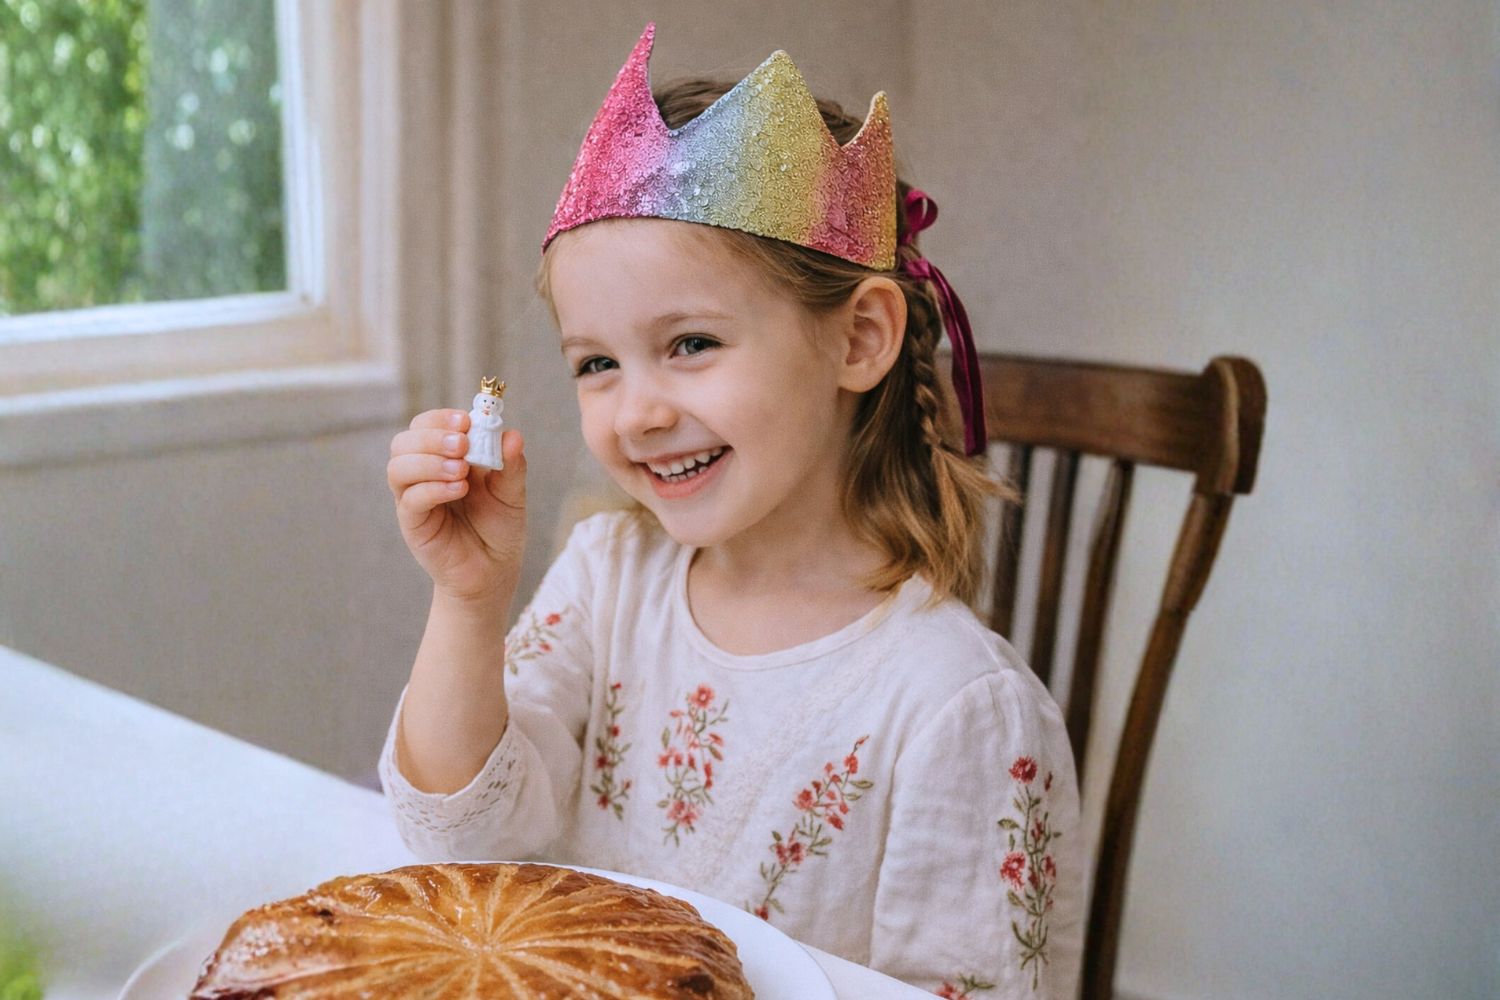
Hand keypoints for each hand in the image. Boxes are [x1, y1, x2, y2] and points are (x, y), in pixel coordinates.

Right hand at [387, 409, 526, 604]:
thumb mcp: (512, 493)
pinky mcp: (413, 524)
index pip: (426, 425)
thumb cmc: (499, 528)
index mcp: (446, 457)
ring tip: (462, 471)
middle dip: (432, 437)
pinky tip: (458, 490)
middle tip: (463, 445)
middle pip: (404, 441)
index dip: (441, 419)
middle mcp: (424, 474)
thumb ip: (511, 465)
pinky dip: (432, 489)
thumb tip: (512, 435)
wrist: (494, 571)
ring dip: (429, 461)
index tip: (466, 422)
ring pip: (398, 467)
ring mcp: (415, 498)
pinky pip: (410, 500)